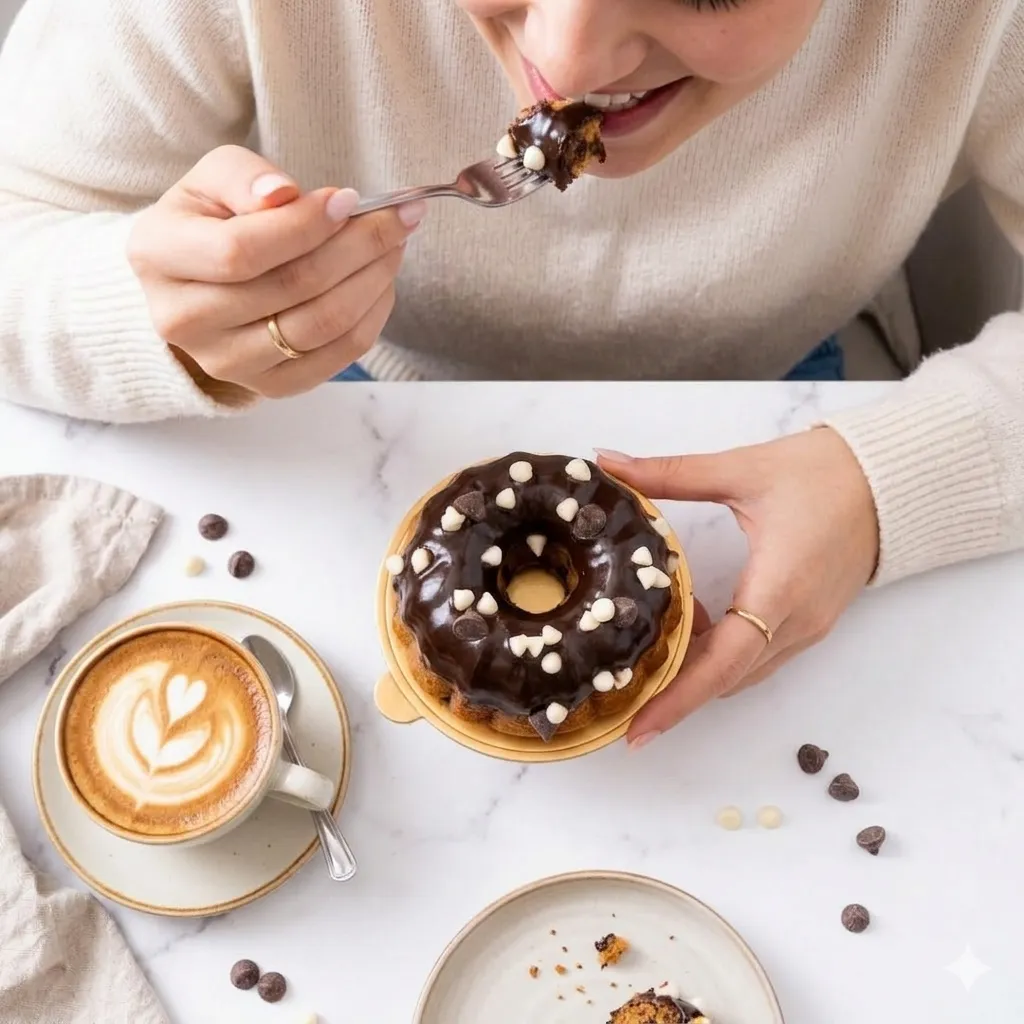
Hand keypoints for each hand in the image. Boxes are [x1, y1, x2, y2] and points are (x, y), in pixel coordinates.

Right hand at [127, 145, 424, 396]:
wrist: (196, 283)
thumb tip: (285, 194)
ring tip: (394, 245)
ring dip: (372, 280)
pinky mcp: (268, 386)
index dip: (304, 226)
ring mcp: (226, 362)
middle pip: (291, 289)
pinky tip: (381, 283)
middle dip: (358, 247)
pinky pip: (337, 356)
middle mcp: (184, 320)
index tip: (350, 199)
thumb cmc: (209, 222)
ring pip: (320, 326)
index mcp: (157, 257)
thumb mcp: (211, 179)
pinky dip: (371, 316)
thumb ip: (244, 177)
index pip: (240, 251)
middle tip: (397, 217)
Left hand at [596, 427, 879, 748]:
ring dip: (699, 670)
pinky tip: (695, 622)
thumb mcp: (739, 470)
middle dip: (675, 691)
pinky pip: (761, 655)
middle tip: (622, 692)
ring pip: (744, 671)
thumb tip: (607, 461)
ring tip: (648, 657)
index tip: (639, 727)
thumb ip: (670, 473)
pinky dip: (724, 653)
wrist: (893, 478)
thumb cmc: (824, 472)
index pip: (723, 662)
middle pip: (727, 677)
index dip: (678, 698)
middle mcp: (797, 621)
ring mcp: (809, 626)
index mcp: (779, 588)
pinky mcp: (812, 621)